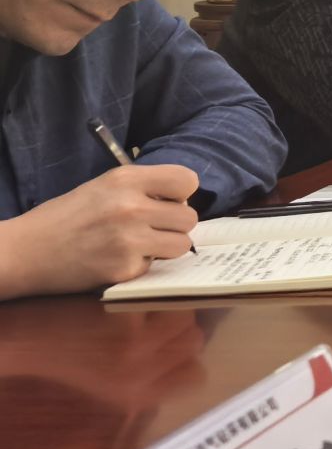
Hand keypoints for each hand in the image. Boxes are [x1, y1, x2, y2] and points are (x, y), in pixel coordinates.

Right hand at [0, 163, 200, 297]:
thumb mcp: (103, 187)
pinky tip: (116, 259)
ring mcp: (130, 239)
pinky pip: (155, 266)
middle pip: (190, 217)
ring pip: (182, 244)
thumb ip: (142, 188)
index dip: (181, 194)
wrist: (25, 251)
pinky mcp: (124, 268)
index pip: (187, 180)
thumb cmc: (65, 216)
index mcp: (126, 179)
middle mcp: (132, 206)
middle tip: (151, 228)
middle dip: (174, 224)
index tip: (166, 202)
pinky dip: (140, 265)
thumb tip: (180, 200)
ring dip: (165, 246)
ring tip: (138, 244)